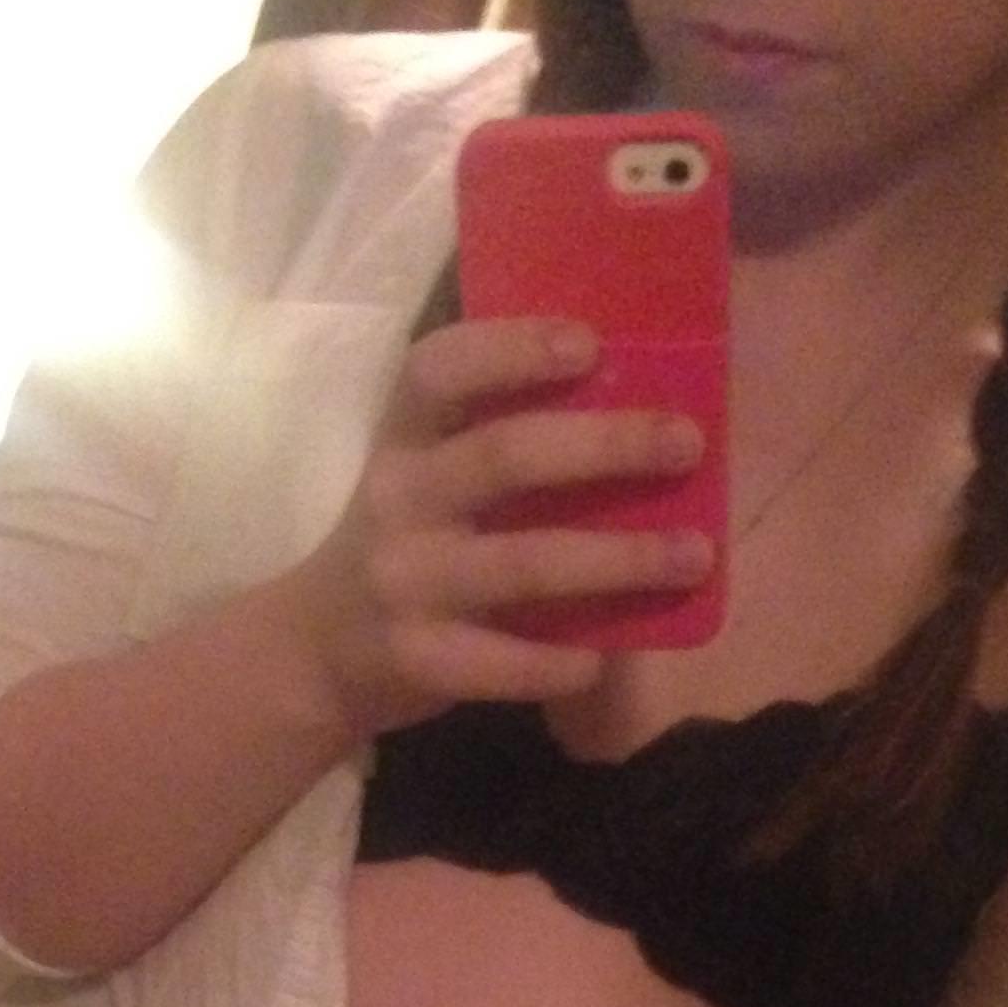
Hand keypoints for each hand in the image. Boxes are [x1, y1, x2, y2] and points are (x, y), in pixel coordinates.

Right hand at [276, 315, 713, 736]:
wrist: (313, 654)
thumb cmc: (400, 546)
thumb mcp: (419, 477)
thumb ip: (490, 443)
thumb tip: (632, 413)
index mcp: (401, 440)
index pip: (440, 369)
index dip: (513, 349)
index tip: (590, 345)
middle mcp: (398, 500)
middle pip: (506, 456)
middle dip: (607, 445)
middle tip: (687, 442)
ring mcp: (406, 582)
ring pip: (526, 563)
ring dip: (620, 558)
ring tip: (694, 554)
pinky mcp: (418, 659)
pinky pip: (506, 661)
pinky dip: (562, 661)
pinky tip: (605, 658)